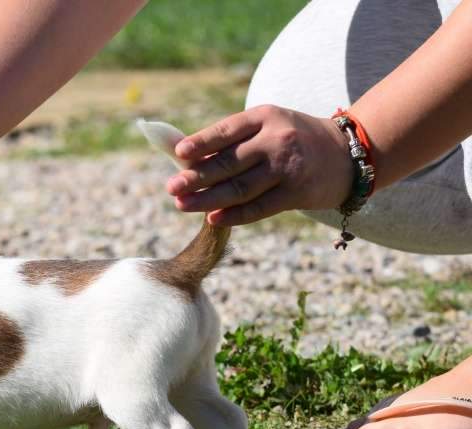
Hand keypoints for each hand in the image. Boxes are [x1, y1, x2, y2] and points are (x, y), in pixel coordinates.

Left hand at [166, 105, 353, 226]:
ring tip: (182, 205)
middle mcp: (276, 140)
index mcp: (265, 117)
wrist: (349, 154)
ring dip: (207, 199)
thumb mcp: (268, 126)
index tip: (178, 155)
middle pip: (228, 162)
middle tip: (171, 187)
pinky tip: (212, 218)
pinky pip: (258, 208)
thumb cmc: (294, 140)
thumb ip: (232, 139)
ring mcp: (287, 167)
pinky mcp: (296, 193)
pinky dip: (234, 215)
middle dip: (196, 177)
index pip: (226, 131)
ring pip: (239, 188)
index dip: (201, 143)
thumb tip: (183, 156)